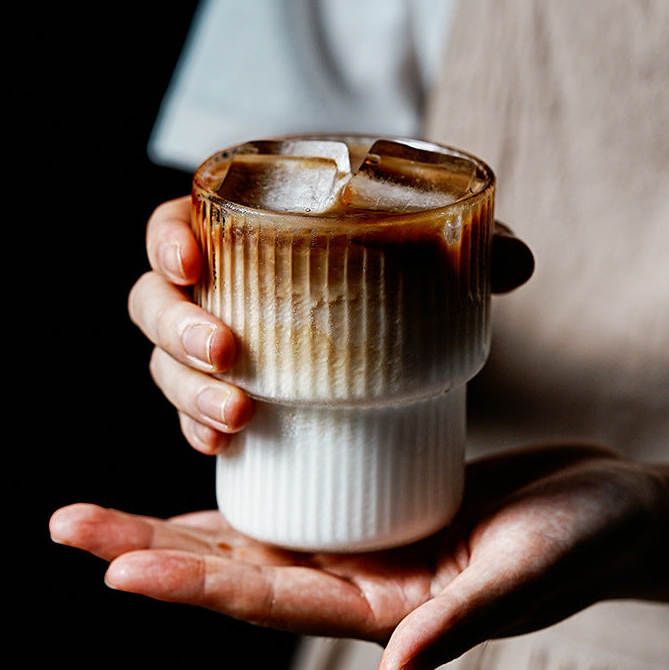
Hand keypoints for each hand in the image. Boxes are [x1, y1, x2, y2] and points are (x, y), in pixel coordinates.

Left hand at [50, 443, 668, 669]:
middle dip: (151, 551)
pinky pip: (297, 498)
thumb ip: (461, 623)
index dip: (193, 586)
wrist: (609, 506)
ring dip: (176, 525)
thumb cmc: (584, 543)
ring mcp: (367, 541)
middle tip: (68, 525)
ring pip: (253, 536)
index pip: (269, 600)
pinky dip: (245, 488)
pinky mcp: (381, 502)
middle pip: (237, 569)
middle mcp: (360, 580)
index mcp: (387, 609)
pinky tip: (202, 471)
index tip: (115, 567)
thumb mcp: (528, 578)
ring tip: (102, 510)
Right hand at [129, 198, 532, 454]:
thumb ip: (477, 252)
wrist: (406, 340)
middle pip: (154, 300)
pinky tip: (221, 446)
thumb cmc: (408, 283)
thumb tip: (513, 263)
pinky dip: (197, 427)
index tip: (193, 259)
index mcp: (250, 235)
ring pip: (166, 363)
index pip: (179, 223)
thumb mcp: (440, 261)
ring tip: (237, 418)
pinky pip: (191, 411)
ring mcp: (220, 346)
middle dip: (175, 327)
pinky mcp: (231, 396)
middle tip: (227, 352)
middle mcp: (223, 290)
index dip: (168, 239)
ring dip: (184, 389)